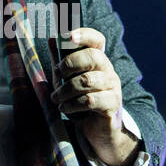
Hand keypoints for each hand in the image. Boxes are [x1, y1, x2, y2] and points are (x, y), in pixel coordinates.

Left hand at [50, 26, 141, 165]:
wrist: (98, 131)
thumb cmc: (80, 101)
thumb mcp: (67, 81)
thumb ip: (60, 61)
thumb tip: (52, 38)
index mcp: (98, 60)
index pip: (97, 40)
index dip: (83, 35)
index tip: (66, 36)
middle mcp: (108, 70)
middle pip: (93, 56)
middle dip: (70, 63)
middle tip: (57, 74)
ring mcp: (112, 87)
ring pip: (87, 80)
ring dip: (65, 90)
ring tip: (56, 98)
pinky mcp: (112, 105)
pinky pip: (89, 100)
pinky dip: (72, 104)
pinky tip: (64, 107)